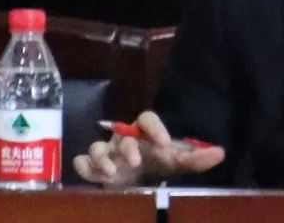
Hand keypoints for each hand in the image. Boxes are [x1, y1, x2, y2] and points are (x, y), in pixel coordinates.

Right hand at [73, 111, 224, 186]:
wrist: (136, 183)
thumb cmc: (157, 167)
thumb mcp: (176, 164)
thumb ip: (195, 159)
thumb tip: (220, 152)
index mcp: (144, 135)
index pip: (145, 119)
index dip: (153, 127)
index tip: (164, 142)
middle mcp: (123, 141)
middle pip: (121, 135)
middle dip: (127, 146)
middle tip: (135, 161)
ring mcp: (106, 154)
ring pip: (97, 147)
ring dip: (102, 157)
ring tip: (111, 171)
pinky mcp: (94, 169)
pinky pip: (82, 162)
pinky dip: (85, 167)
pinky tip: (95, 176)